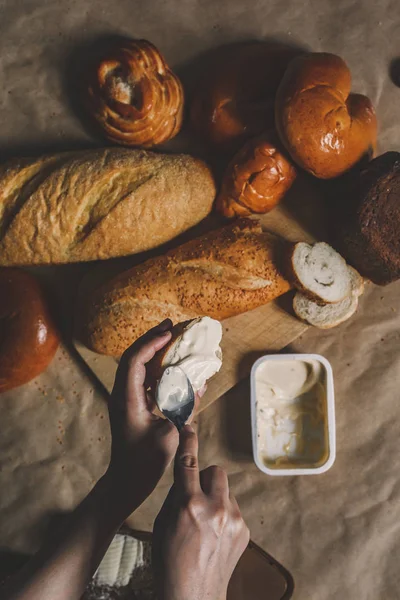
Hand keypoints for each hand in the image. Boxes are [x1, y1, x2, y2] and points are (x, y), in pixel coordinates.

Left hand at [105, 319, 178, 515]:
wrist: (126, 482)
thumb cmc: (145, 463)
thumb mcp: (170, 436)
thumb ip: (184, 409)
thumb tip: (197, 387)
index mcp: (127, 399)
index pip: (134, 361)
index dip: (151, 343)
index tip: (170, 332)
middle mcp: (122, 394)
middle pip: (132, 357)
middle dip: (151, 338)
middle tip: (171, 325)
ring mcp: (125, 399)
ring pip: (135, 366)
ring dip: (152, 350)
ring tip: (171, 337)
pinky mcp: (132, 405)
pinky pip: (141, 378)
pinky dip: (155, 366)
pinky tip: (170, 363)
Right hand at [153, 425, 249, 599]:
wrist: (192, 596)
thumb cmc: (170, 561)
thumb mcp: (163, 523)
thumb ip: (177, 495)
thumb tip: (187, 477)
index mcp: (189, 505)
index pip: (189, 461)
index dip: (188, 440)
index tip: (188, 426)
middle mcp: (215, 509)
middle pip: (216, 471)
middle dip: (206, 478)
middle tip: (196, 496)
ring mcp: (234, 520)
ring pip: (226, 490)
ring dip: (216, 498)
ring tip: (205, 523)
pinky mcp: (244, 531)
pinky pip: (234, 509)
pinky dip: (224, 515)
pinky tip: (214, 535)